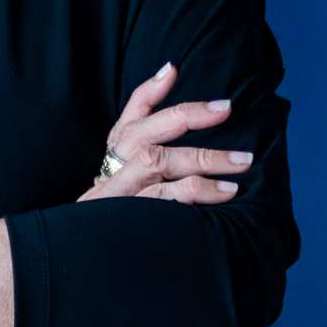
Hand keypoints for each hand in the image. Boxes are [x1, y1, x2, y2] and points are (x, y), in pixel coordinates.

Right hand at [77, 60, 253, 203]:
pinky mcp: (129, 220)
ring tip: (240, 163)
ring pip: (156, 163)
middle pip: (146, 132)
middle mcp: (115, 168)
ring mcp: (121, 194)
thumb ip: (150, 135)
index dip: (150, 90)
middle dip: (187, 116)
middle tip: (226, 107)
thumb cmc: (120, 209)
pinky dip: (191, 195)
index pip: (131, 115)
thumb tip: (172, 76)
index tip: (174, 70)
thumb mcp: (127, 172)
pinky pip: (162, 202)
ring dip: (201, 160)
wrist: (86, 255)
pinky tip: (221, 195)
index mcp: (117, 153)